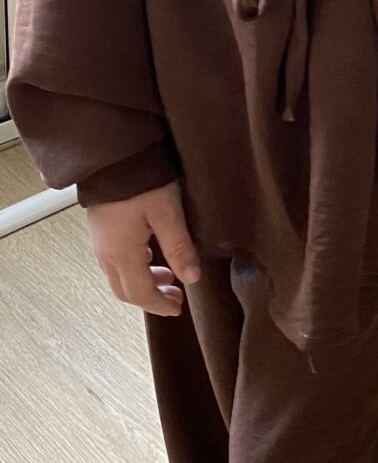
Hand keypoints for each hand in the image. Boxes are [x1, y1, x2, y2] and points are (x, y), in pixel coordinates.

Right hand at [85, 179, 201, 315]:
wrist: (112, 155)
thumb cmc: (140, 181)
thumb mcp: (166, 212)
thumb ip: (179, 247)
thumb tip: (192, 278)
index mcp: (122, 254)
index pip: (139, 294)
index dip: (159, 305)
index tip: (178, 307)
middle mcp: (106, 254)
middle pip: (125, 291)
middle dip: (150, 298)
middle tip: (175, 296)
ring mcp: (100, 242)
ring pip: (119, 277)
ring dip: (142, 283)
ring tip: (167, 275)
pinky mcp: (100, 230)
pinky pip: (115, 262)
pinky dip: (133, 269)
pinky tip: (149, 254)